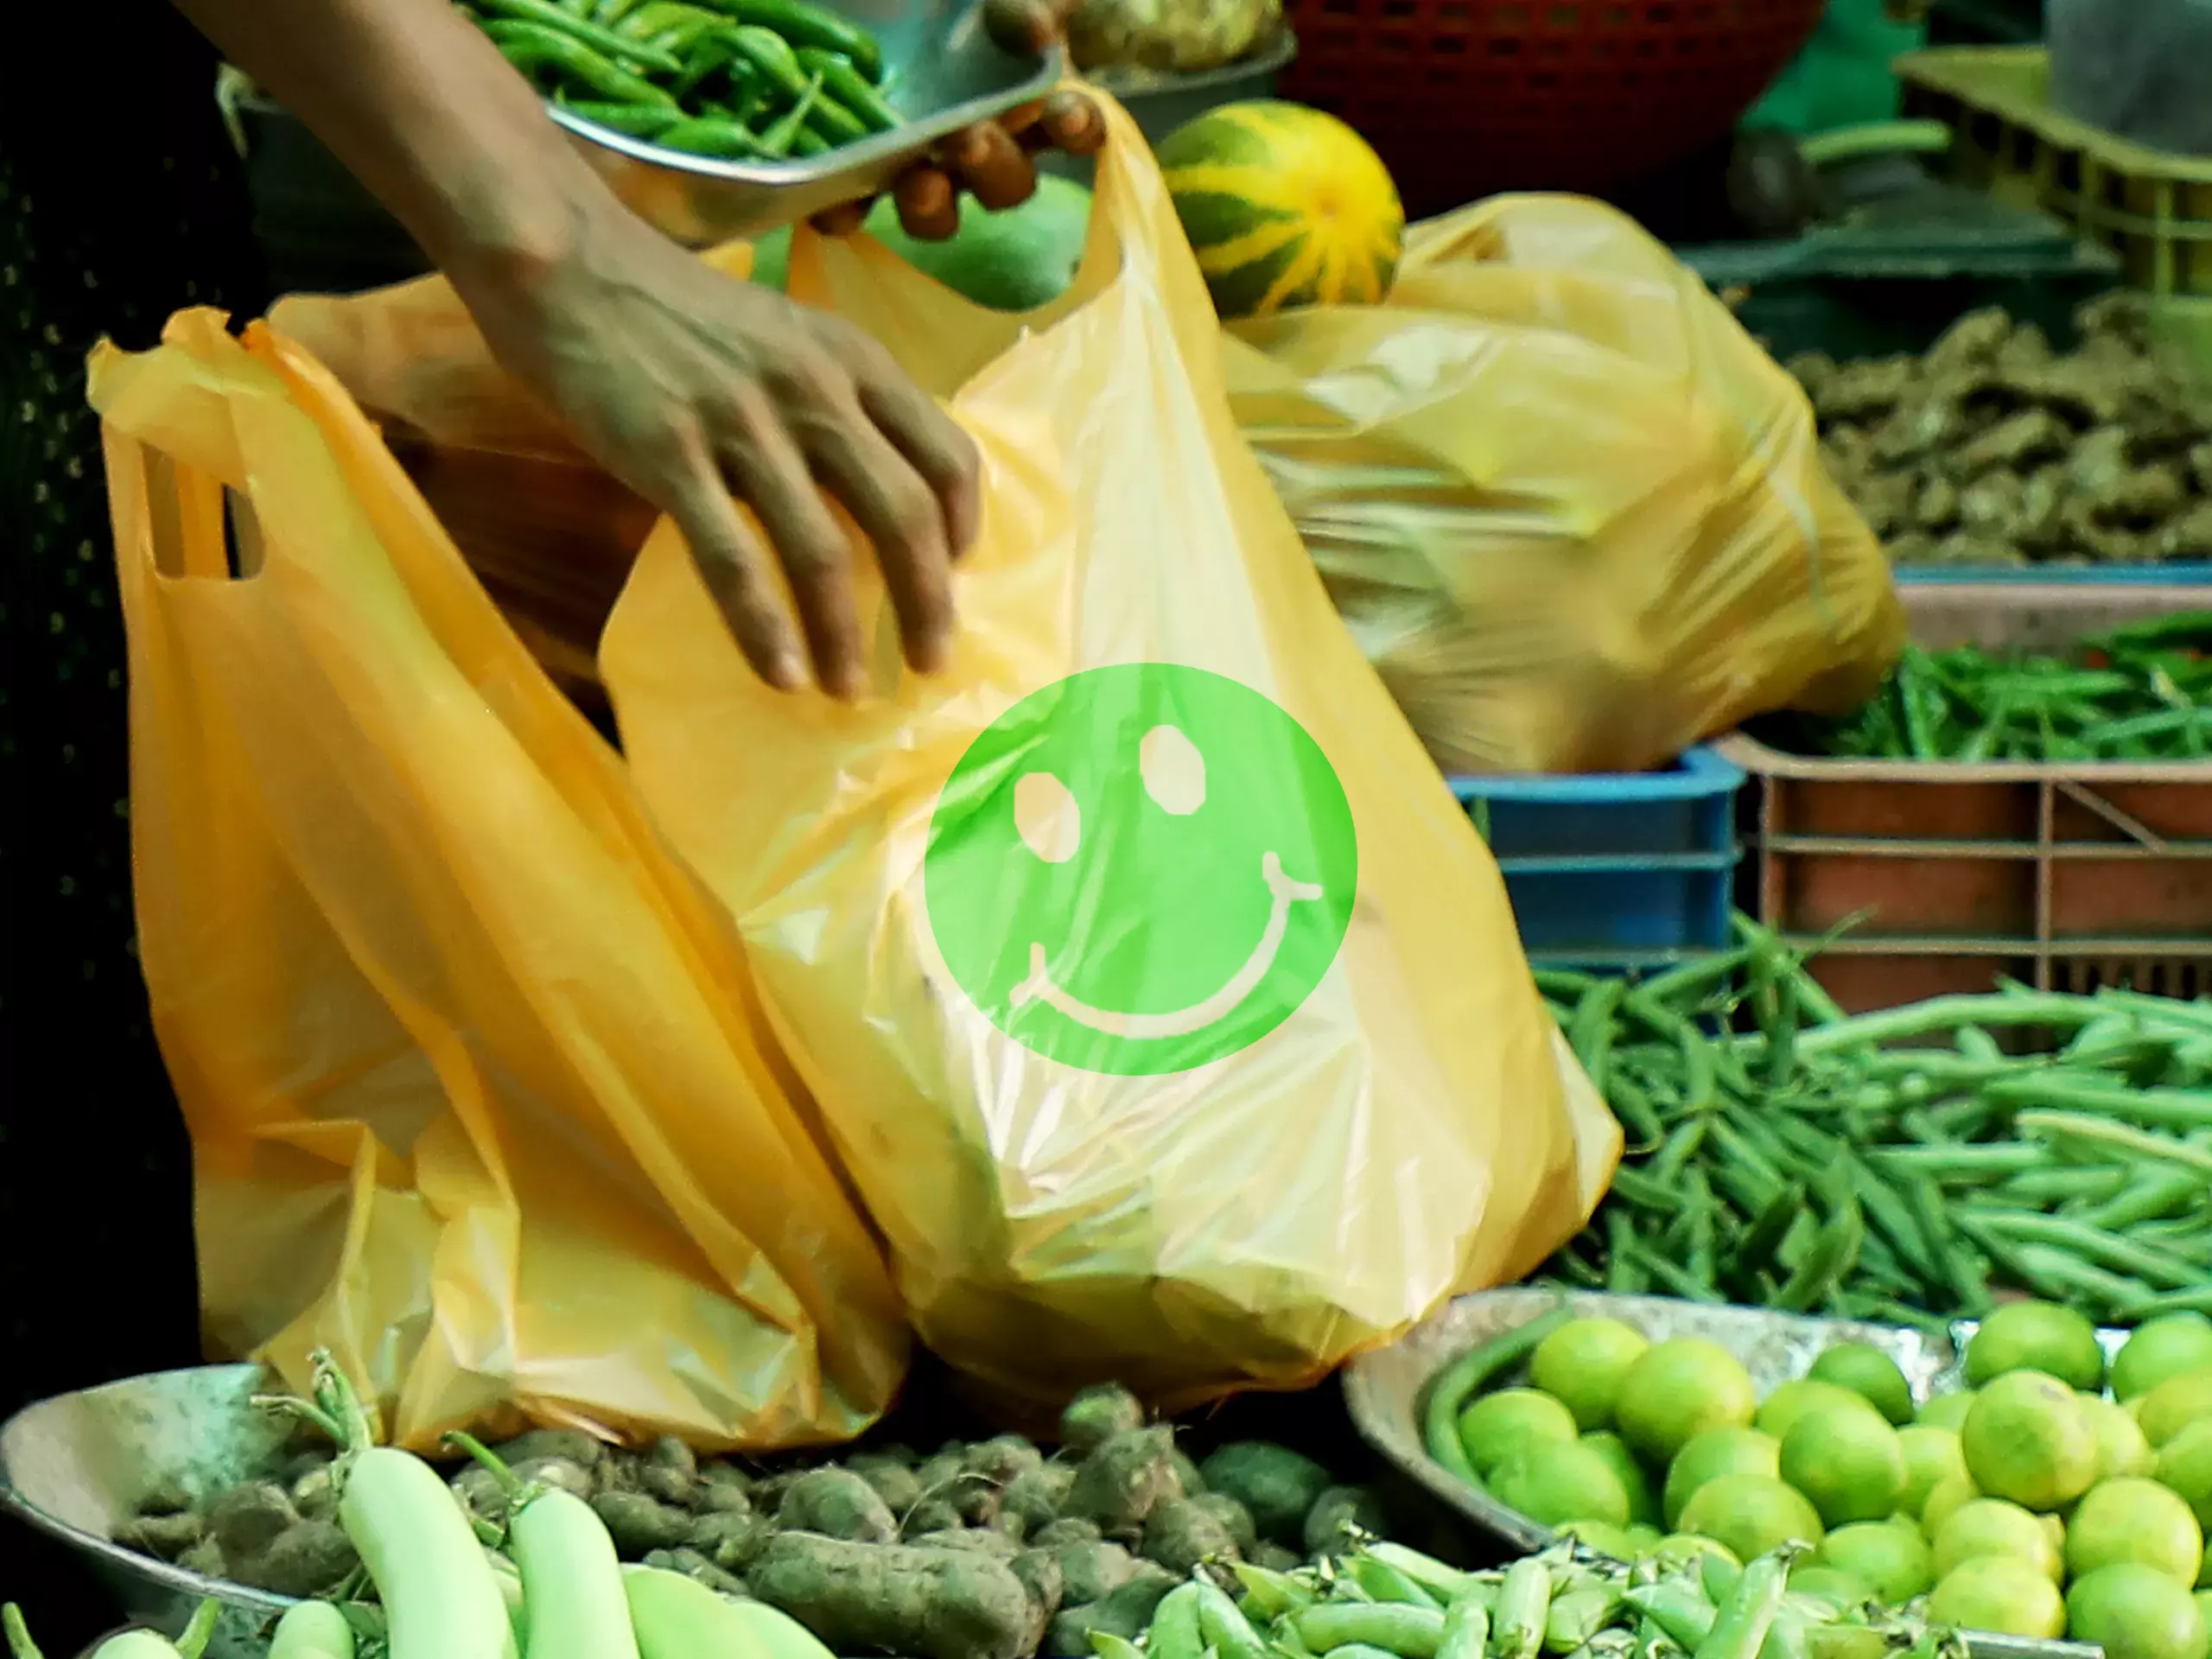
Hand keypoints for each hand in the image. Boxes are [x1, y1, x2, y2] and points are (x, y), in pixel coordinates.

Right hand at [446, 203, 979, 699]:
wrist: (569, 265)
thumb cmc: (680, 311)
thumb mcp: (789, 336)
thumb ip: (840, 404)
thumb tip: (878, 498)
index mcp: (855, 359)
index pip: (947, 455)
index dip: (960, 530)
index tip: (954, 578)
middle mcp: (814, 391)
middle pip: (903, 515)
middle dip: (927, 603)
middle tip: (929, 664)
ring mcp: (743, 424)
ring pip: (822, 552)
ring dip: (842, 636)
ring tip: (846, 688)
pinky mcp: (671, 456)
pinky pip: (732, 561)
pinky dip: (763, 629)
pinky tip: (779, 676)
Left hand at [811, 0, 1104, 239]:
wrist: (878, 7)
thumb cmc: (958, 5)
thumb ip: (1020, 6)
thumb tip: (1036, 32)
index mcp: (1027, 104)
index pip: (1074, 128)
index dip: (1076, 128)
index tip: (1063, 115)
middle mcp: (982, 150)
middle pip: (1006, 183)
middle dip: (990, 166)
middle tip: (967, 140)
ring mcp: (924, 169)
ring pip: (940, 212)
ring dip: (932, 206)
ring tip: (916, 183)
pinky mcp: (863, 177)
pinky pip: (857, 210)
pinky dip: (847, 212)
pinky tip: (836, 203)